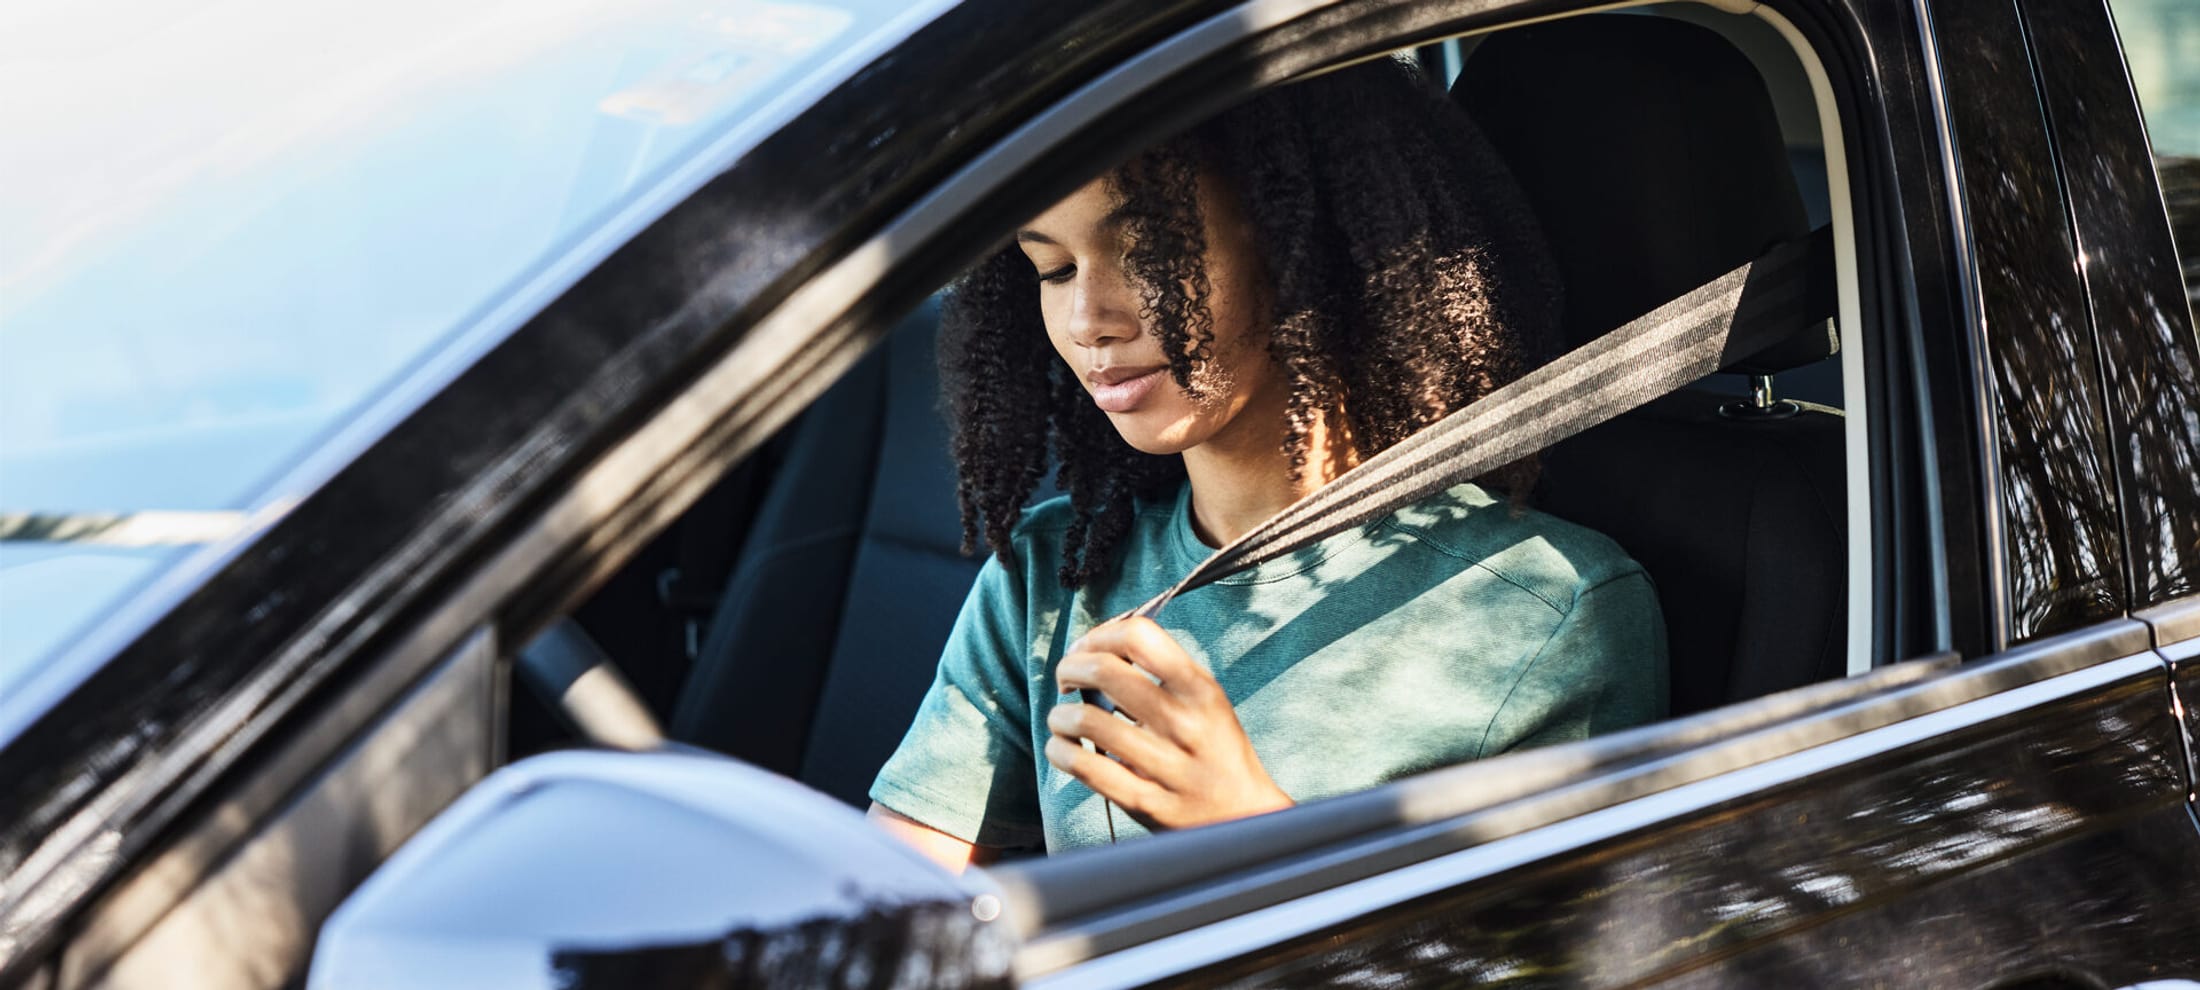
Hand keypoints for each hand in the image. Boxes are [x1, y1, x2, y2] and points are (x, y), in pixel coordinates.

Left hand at [1046, 616, 1292, 830]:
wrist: (1244, 815)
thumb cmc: (1216, 750)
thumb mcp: (1207, 700)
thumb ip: (1163, 670)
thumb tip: (1099, 646)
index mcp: (1200, 690)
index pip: (1139, 637)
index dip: (1100, 635)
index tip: (1088, 649)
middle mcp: (1183, 723)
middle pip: (1104, 671)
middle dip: (1070, 668)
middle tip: (1067, 678)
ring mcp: (1163, 765)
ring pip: (1085, 720)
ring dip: (1060, 714)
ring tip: (1064, 719)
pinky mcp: (1142, 802)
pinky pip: (1083, 767)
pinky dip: (1060, 750)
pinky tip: (1065, 748)